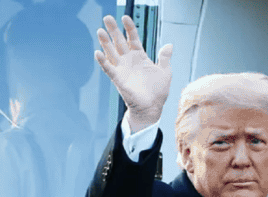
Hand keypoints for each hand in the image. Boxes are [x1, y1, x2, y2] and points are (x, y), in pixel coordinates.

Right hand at [95, 15, 172, 132]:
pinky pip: (109, 68)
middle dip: (114, 30)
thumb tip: (169, 44)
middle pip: (119, 42)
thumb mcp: (165, 72)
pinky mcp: (118, 79)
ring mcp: (122, 69)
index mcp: (140, 57)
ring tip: (100, 31)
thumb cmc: (158, 91)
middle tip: (108, 17)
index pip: (133, 38)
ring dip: (105, 42)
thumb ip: (164, 58)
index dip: (130, 28)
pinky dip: (103, 61)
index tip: (125, 17)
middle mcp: (129, 61)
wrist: (152, 108)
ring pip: (111, 52)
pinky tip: (97, 52)